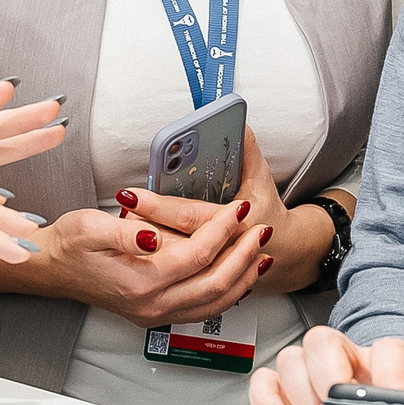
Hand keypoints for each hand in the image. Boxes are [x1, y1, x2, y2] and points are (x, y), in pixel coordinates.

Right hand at [14, 203, 265, 325]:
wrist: (52, 270)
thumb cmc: (70, 243)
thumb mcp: (89, 226)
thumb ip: (125, 230)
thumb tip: (152, 235)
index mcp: (140, 280)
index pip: (198, 254)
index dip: (222, 230)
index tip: (238, 209)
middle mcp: (152, 304)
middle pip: (215, 282)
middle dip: (243, 254)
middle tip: (261, 229)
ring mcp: (155, 314)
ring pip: (215, 302)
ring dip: (243, 277)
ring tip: (261, 252)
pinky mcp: (156, 315)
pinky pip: (204, 309)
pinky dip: (228, 292)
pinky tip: (240, 276)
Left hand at [116, 126, 293, 294]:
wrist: (285, 250)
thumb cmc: (268, 210)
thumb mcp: (261, 177)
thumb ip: (248, 152)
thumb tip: (240, 125)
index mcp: (235, 226)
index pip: (188, 216)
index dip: (156, 205)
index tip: (130, 195)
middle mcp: (218, 252)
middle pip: (170, 243)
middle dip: (141, 225)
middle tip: (118, 208)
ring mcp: (209, 271)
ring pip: (167, 262)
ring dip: (143, 242)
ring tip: (121, 220)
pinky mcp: (200, 279)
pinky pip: (172, 272)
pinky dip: (152, 257)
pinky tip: (134, 241)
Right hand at [247, 326, 403, 404]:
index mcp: (395, 361)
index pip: (387, 349)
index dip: (387, 369)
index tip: (389, 398)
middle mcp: (351, 361)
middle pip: (324, 340)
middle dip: (326, 369)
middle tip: (336, 401)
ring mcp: (318, 377)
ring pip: (292, 357)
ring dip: (298, 387)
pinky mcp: (295, 398)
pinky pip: (267, 383)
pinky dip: (267, 399)